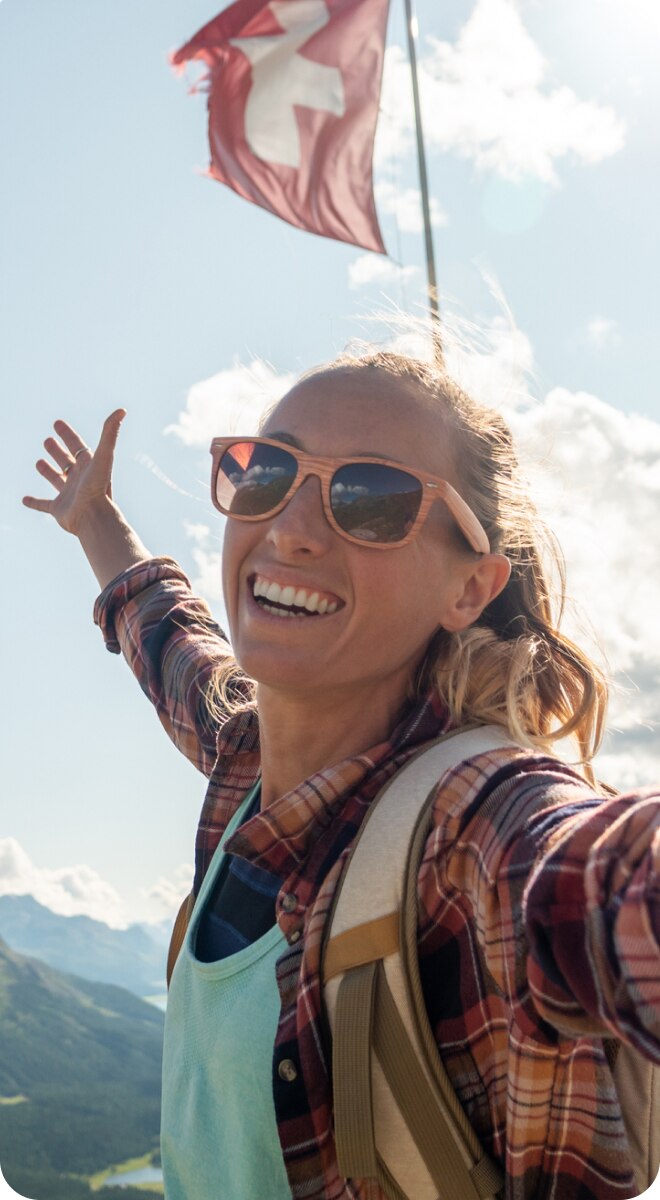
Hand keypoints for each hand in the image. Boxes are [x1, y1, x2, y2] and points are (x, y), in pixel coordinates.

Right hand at [23, 409, 125, 535]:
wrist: (93, 518)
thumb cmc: (98, 487)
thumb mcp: (103, 456)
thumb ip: (110, 433)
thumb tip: (122, 410)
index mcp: (89, 466)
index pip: (77, 446)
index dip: (67, 434)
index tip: (57, 423)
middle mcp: (79, 479)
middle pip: (67, 461)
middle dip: (58, 451)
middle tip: (47, 440)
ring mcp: (68, 495)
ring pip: (57, 480)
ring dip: (49, 471)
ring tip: (39, 462)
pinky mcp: (58, 510)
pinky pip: (43, 505)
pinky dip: (34, 503)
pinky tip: (25, 500)